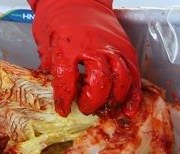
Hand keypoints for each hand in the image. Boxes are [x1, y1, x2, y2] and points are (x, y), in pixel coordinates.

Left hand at [31, 0, 140, 116]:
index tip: (64, 110)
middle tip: (86, 108)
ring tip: (106, 108)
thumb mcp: (45, 40)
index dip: (65, 99)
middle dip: (93, 102)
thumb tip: (54, 91)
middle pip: (100, 82)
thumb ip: (51, 66)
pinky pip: (135, 77)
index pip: (67, 79)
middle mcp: (94, 47)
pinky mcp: (127, 51)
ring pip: (121, 81)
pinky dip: (133, 97)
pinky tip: (128, 110)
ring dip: (114, 100)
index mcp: (67, 44)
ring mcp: (113, 49)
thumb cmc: (59, 17)